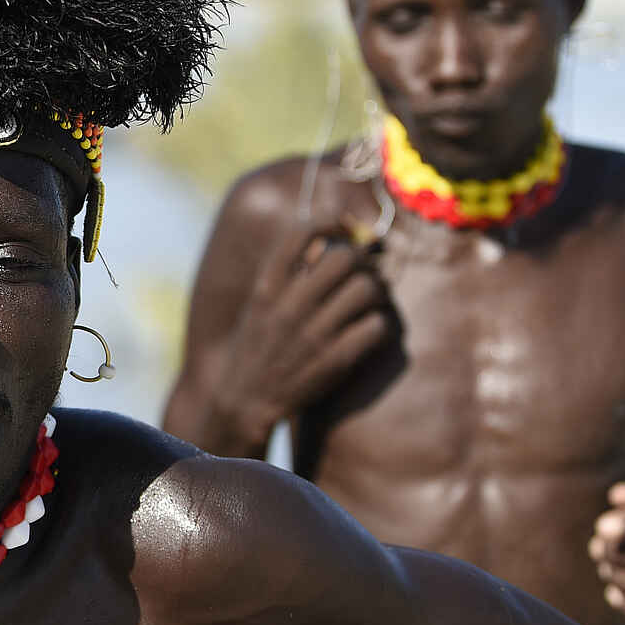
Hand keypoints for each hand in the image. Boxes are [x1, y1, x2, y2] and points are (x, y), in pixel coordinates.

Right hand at [205, 221, 391, 454]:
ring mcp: (313, 335)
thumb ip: (284, 275)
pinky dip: (382, 324)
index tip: (342, 229)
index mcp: (267, 288)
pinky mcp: (334, 361)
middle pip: (344, 257)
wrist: (243, 403)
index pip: (301, 233)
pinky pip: (376, 327)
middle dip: (364, 260)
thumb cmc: (255, 349)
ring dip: (378, 291)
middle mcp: (289, 307)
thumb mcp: (258, 306)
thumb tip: (322, 242)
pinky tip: (374, 329)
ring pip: (367, 289)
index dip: (330, 222)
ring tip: (374, 300)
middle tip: (366, 271)